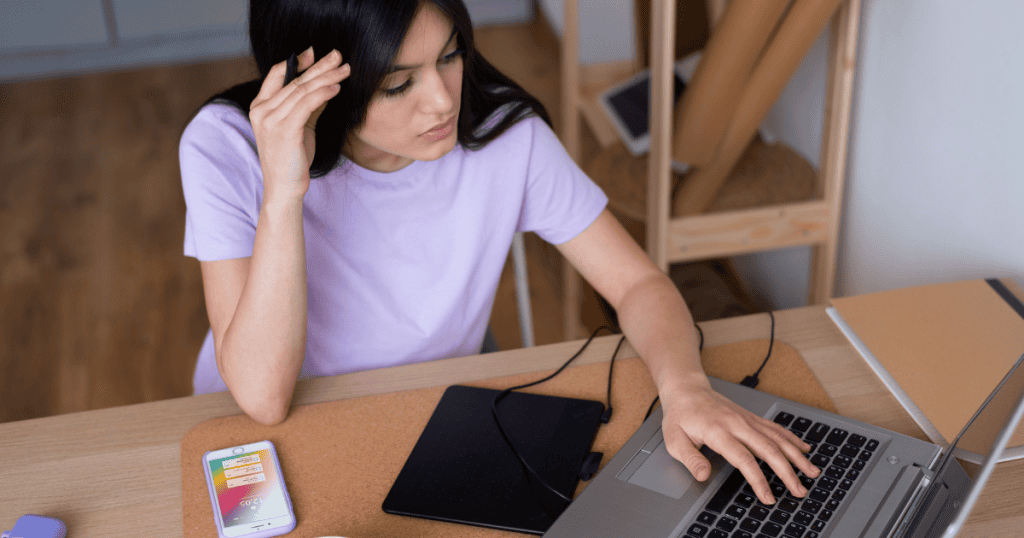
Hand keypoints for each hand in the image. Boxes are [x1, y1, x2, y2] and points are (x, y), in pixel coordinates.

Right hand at [249, 47, 350, 201]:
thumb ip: (309, 106)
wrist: (285, 188)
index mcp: (260, 107)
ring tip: (345, 69)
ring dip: (326, 77)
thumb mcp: (301, 127)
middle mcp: (261, 110)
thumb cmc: (292, 160)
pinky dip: (323, 93)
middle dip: (319, 65)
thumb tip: (326, 86)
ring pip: (302, 89)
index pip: (276, 74)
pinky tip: (337, 87)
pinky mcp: (284, 129)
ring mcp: (270, 119)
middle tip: (338, 55)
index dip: (297, 62)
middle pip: (294, 80)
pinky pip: (307, 103)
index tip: (315, 53)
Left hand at [658, 377, 819, 504]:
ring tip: (812, 473)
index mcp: (719, 431)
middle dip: (788, 472)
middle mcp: (737, 424)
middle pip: (769, 449)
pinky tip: (804, 449)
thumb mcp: (674, 439)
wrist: (686, 389)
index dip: (758, 480)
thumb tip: (702, 476)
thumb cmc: (680, 415)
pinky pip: (775, 428)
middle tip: (799, 491)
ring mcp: (747, 419)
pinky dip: (792, 439)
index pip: (744, 459)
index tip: (768, 497)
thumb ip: (690, 459)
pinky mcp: (751, 417)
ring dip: (797, 457)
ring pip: (778, 438)